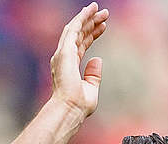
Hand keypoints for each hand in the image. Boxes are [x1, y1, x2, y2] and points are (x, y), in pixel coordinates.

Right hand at [50, 3, 108, 117]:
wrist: (71, 108)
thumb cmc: (79, 104)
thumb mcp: (91, 87)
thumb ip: (93, 74)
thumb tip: (98, 60)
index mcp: (69, 65)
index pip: (82, 44)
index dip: (92, 34)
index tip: (103, 26)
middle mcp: (64, 57)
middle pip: (79, 34)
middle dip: (91, 23)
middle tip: (104, 14)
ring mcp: (63, 53)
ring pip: (76, 29)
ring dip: (87, 17)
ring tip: (100, 9)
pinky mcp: (64, 51)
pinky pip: (73, 29)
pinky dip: (81, 18)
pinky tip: (89, 11)